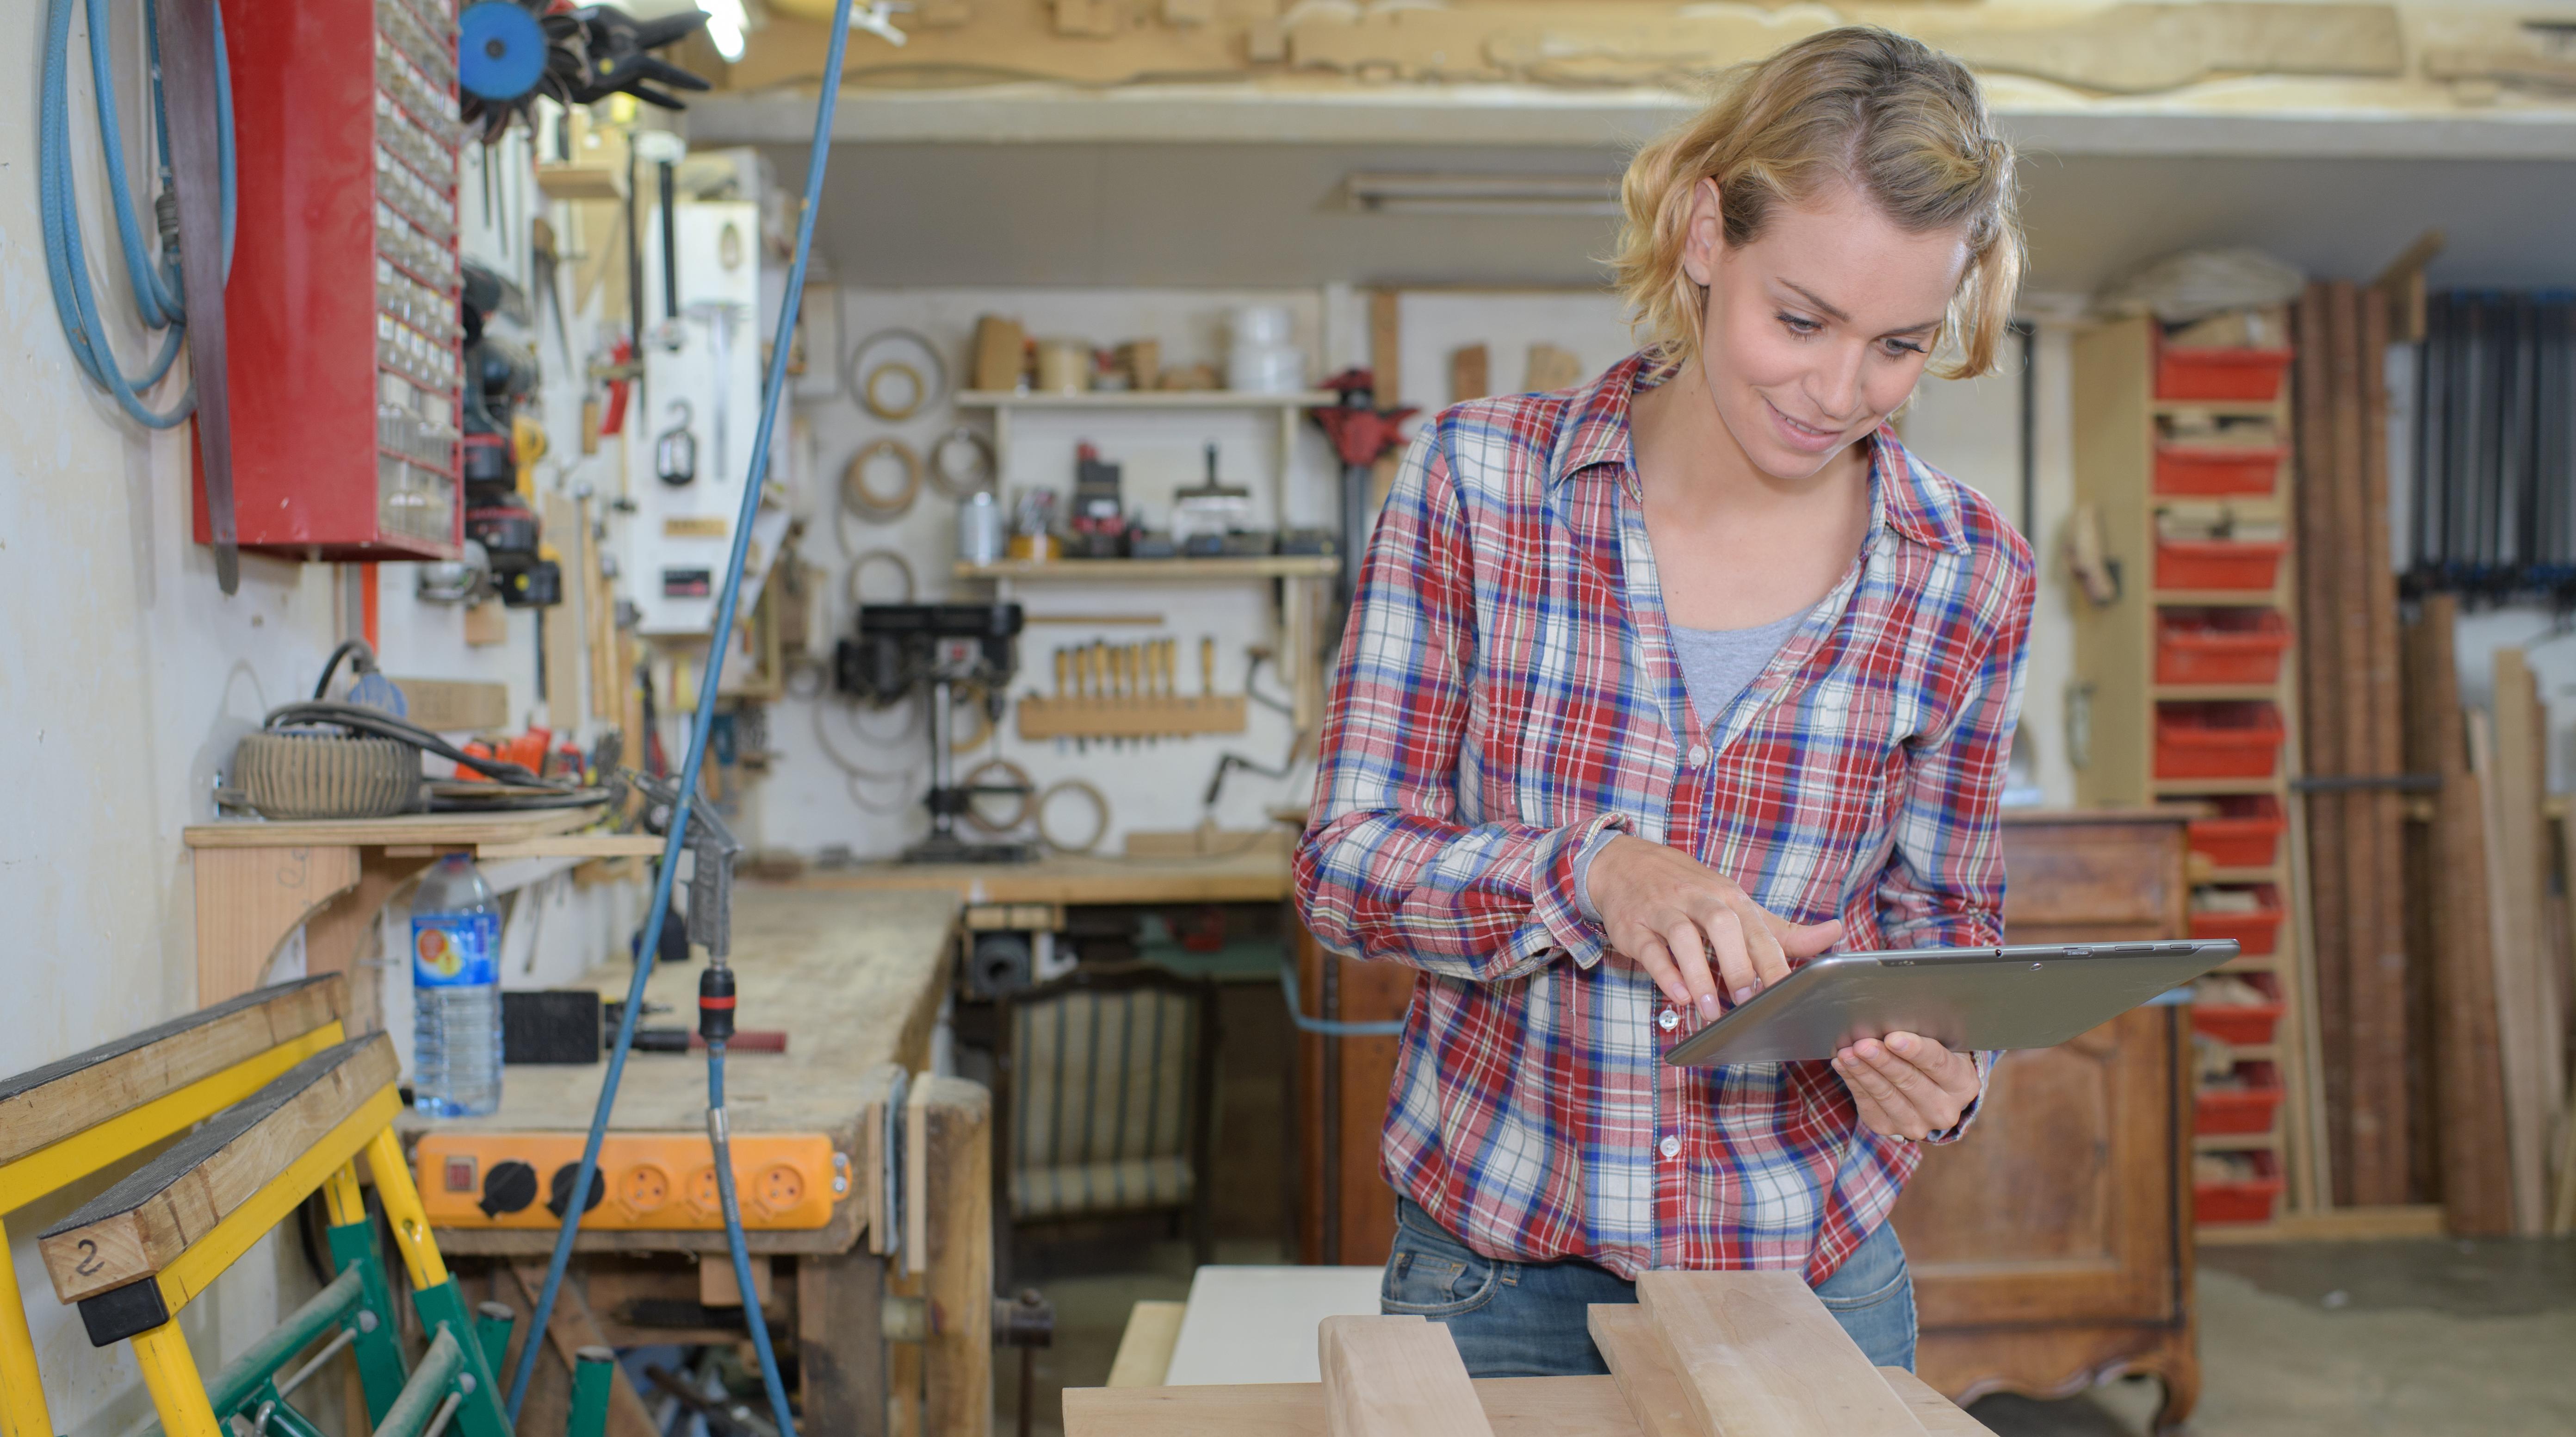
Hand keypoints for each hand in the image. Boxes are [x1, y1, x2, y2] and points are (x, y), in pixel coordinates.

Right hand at [1587, 836, 1843, 1020]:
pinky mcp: (1634, 926)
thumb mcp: (1736, 904)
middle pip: (1723, 925)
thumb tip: (1834, 933)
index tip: (1788, 993)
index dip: (1774, 962)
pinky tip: (1679, 996)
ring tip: (1711, 1011)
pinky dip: (1664, 973)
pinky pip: (1650, 949)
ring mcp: (1664, 910)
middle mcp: (1698, 899)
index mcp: (1729, 897)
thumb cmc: (1689, 890)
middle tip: (1750, 1000)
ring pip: (1683, 936)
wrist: (1625, 863)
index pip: (1757, 929)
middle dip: (1738, 963)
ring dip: (1698, 975)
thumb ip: (1781, 930)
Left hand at [1833, 1032, 1979, 1139]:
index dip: (1915, 1051)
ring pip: (1886, 1095)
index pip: (1938, 1064)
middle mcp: (1944, 1110)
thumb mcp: (1941, 1045)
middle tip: (1862, 1044)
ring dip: (1863, 1072)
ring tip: (1846, 1053)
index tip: (1892, 1038)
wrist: (1930, 1094)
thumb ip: (1922, 1035)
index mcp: (1963, 1084)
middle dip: (1883, 1061)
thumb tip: (1887, 1020)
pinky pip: (1868, 1104)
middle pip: (1910, 1081)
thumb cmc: (1932, 1058)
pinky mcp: (1889, 1128)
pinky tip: (1843, 1065)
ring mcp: (1918, 1124)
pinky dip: (1853, 1082)